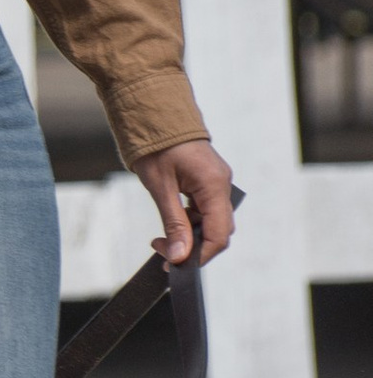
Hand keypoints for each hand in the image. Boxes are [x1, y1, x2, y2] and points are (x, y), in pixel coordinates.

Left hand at [135, 139, 233, 265]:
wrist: (155, 114)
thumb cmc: (156, 146)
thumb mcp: (160, 188)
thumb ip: (174, 223)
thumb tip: (180, 256)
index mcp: (214, 185)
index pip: (219, 235)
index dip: (200, 255)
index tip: (175, 263)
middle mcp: (222, 184)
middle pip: (218, 231)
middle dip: (193, 246)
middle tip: (163, 251)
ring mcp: (217, 181)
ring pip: (211, 221)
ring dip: (190, 234)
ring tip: (161, 239)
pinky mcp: (209, 180)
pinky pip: (206, 209)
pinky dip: (191, 220)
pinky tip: (172, 222)